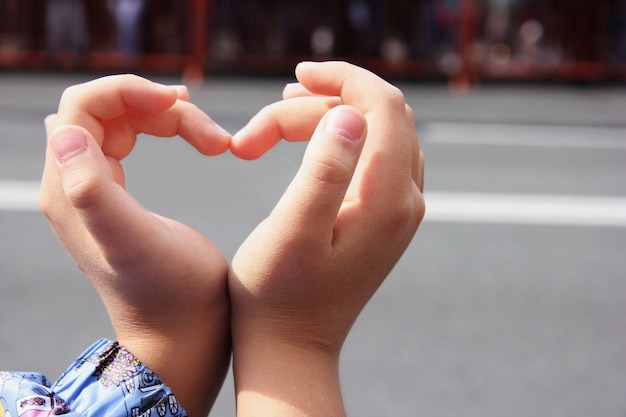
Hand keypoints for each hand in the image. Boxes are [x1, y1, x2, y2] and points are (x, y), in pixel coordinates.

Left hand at [40, 75, 230, 415]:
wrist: (183, 332)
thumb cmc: (170, 291)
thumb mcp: (132, 241)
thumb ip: (91, 190)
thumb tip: (62, 128)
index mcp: (71, 187)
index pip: (82, 106)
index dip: (128, 91)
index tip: (179, 103)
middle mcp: (75, 184)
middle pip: (108, 111)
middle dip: (159, 108)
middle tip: (209, 133)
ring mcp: (97, 190)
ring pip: (126, 123)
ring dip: (171, 120)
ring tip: (215, 141)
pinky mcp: (121, 198)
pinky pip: (133, 141)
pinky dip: (167, 131)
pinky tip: (196, 140)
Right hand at [229, 62, 424, 415]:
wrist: (290, 346)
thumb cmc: (277, 296)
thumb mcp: (292, 232)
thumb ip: (325, 170)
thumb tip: (351, 114)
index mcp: (387, 199)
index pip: (383, 107)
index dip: (343, 78)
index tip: (297, 74)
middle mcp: (405, 200)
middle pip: (376, 116)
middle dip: (320, 105)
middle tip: (261, 127)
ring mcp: (398, 209)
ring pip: (372, 133)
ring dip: (325, 119)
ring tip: (271, 127)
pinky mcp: (381, 216)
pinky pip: (370, 156)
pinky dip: (336, 139)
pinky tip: (302, 143)